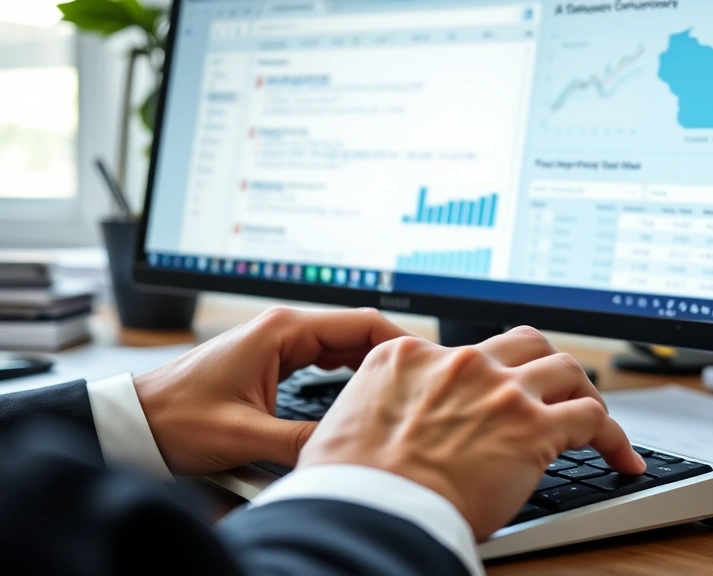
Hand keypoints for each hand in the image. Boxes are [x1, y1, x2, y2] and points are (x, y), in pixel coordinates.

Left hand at [134, 307, 406, 474]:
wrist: (133, 421)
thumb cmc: (174, 417)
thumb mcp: (244, 434)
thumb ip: (302, 440)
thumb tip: (350, 448)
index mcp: (282, 329)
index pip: (361, 322)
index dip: (401, 342)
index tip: (426, 365)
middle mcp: (284, 329)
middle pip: (357, 333)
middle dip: (391, 357)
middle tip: (420, 385)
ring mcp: (278, 344)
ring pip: (343, 348)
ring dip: (370, 367)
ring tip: (398, 392)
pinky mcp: (272, 362)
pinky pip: (324, 361)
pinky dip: (347, 376)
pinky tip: (360, 397)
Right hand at [299, 326, 645, 540]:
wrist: (369, 511)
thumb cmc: (351, 485)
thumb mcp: (345, 424)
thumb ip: (383, 409)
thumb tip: (394, 430)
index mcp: (410, 357)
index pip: (467, 350)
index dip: (492, 372)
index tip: (500, 392)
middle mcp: (461, 363)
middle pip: (525, 342)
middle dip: (546, 365)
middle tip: (555, 391)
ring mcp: (500, 390)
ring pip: (566, 368)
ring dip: (584, 393)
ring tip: (593, 419)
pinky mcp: (533, 427)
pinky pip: (593, 418)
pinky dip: (613, 436)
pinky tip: (619, 456)